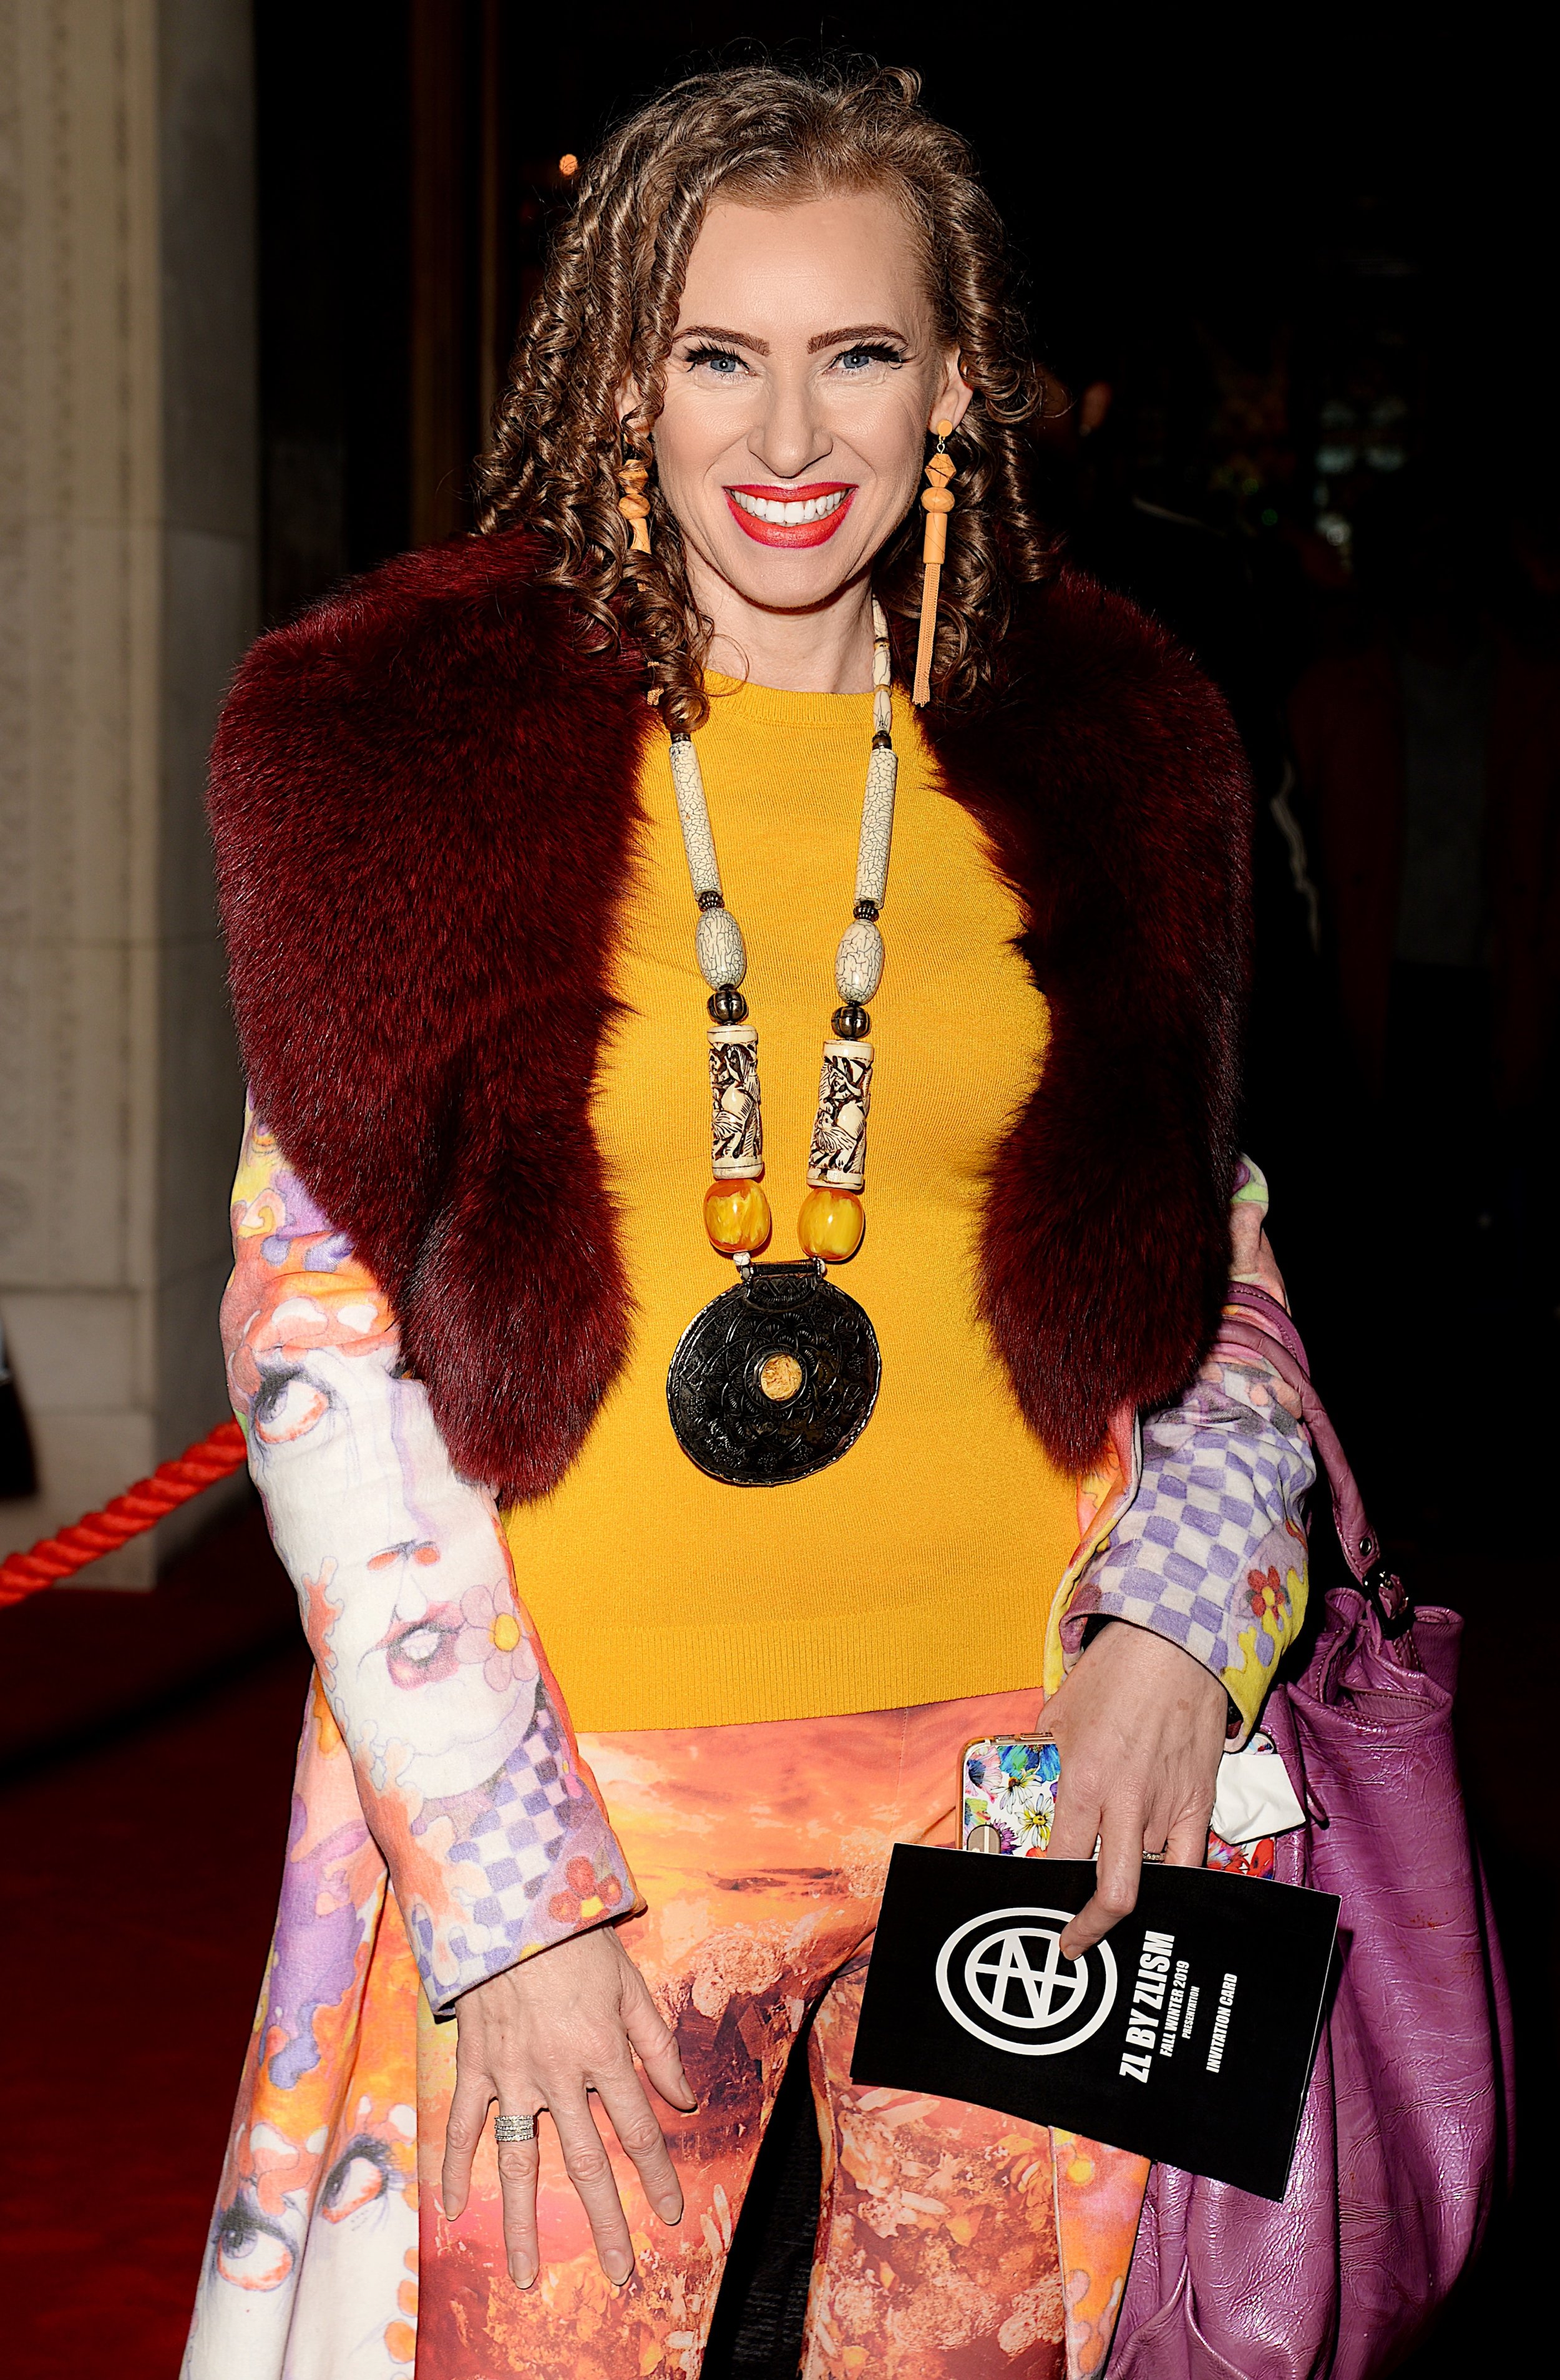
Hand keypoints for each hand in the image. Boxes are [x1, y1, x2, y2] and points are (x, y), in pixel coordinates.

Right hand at [440, 1923, 696, 2287]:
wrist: (509, 1905)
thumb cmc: (575, 1940)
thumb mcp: (630, 1984)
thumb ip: (656, 2044)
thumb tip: (683, 2098)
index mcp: (602, 2053)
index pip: (638, 2129)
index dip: (657, 2176)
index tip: (668, 2215)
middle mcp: (558, 2075)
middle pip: (586, 2162)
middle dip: (605, 2222)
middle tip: (618, 2272)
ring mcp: (511, 2075)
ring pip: (519, 2162)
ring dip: (522, 2223)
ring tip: (525, 2275)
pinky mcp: (475, 2066)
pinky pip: (462, 2125)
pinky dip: (454, 2167)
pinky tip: (451, 2209)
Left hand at [1042, 1620, 1226, 1958]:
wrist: (1176, 1644)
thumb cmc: (1114, 1673)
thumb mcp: (1058, 1714)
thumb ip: (1051, 1759)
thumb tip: (1046, 1786)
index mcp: (1084, 1784)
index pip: (1063, 1861)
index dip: (1047, 1888)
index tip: (1037, 1900)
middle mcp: (1126, 1806)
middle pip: (1114, 1896)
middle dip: (1091, 1930)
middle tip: (1074, 1945)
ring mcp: (1168, 1808)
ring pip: (1152, 1875)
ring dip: (1132, 1885)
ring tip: (1116, 1894)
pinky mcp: (1200, 1800)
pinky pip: (1192, 1861)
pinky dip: (1178, 1880)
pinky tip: (1167, 1891)